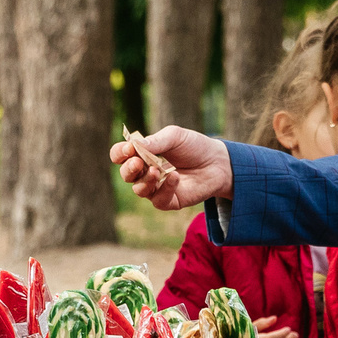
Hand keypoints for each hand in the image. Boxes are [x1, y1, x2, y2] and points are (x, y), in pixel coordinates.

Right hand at [109, 126, 233, 210]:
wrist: (218, 162)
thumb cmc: (194, 147)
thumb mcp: (176, 137)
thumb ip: (156, 141)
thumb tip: (135, 145)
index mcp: (142, 154)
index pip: (120, 155)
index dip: (120, 153)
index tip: (129, 148)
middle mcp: (145, 172)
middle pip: (126, 174)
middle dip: (129, 169)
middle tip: (138, 162)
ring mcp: (156, 188)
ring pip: (139, 190)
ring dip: (145, 181)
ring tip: (157, 171)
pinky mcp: (169, 200)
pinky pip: (159, 200)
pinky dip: (165, 188)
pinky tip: (175, 177)